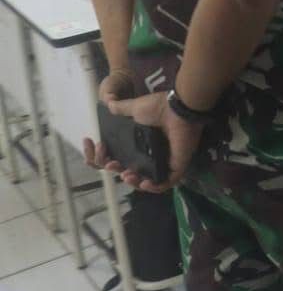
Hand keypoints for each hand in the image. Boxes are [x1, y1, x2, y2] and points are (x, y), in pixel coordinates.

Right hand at [85, 79, 203, 191]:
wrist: (178, 108)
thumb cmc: (159, 107)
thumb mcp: (135, 108)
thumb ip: (122, 109)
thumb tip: (108, 104)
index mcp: (138, 142)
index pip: (116, 156)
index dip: (101, 156)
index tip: (94, 145)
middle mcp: (150, 153)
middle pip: (128, 170)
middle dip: (114, 170)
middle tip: (111, 163)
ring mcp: (164, 160)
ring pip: (146, 180)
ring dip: (132, 182)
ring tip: (125, 175)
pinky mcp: (177, 165)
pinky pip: (166, 183)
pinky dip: (154, 187)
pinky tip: (143, 182)